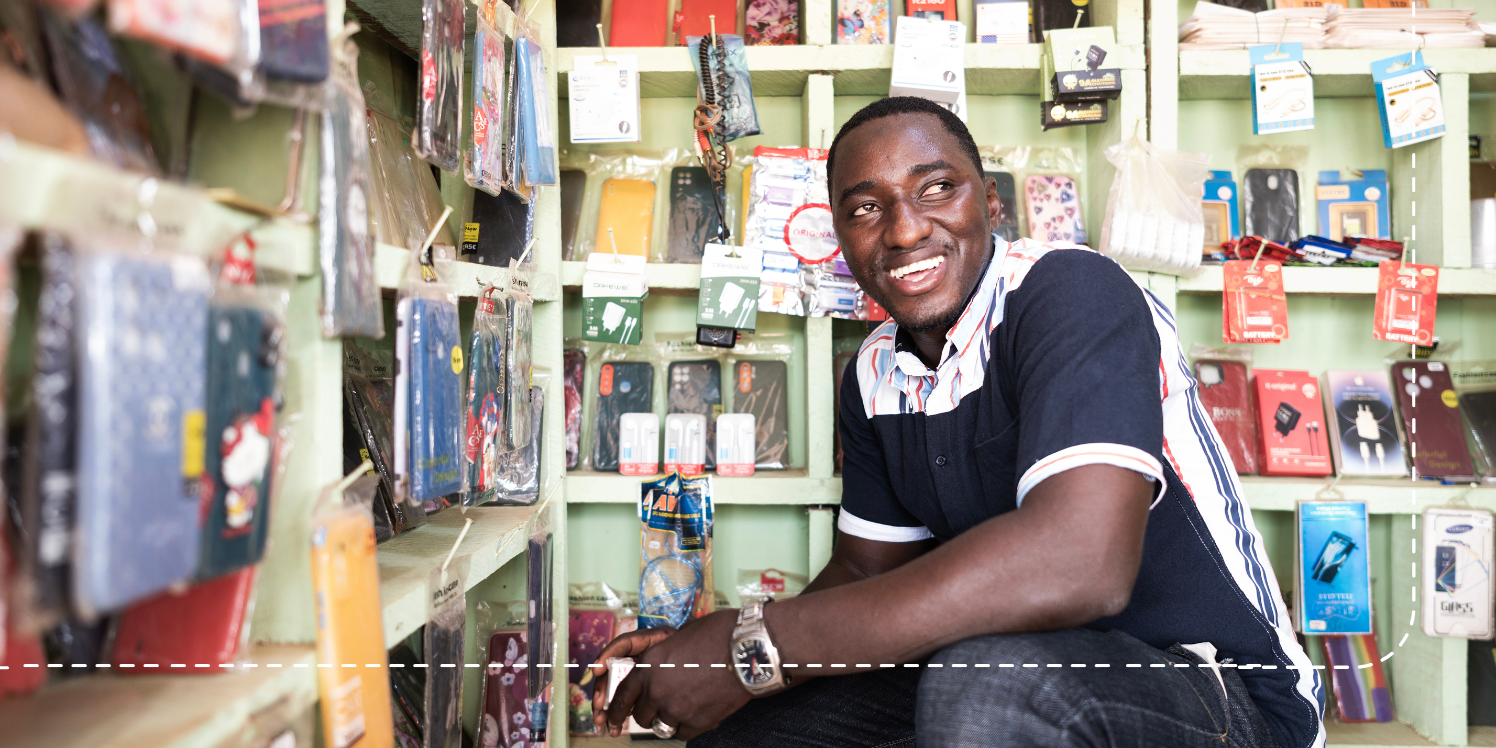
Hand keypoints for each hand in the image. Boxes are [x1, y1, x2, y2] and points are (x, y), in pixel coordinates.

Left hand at [601, 609, 751, 739]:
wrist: (748, 649)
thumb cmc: (718, 635)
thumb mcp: (680, 637)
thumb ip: (662, 656)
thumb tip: (658, 666)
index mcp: (649, 666)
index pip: (622, 696)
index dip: (615, 710)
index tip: (612, 719)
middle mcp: (658, 690)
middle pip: (641, 716)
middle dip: (648, 713)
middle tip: (659, 708)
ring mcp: (677, 708)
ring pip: (661, 727)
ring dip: (668, 720)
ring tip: (682, 709)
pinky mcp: (697, 722)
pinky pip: (683, 733)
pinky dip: (688, 726)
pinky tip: (698, 713)